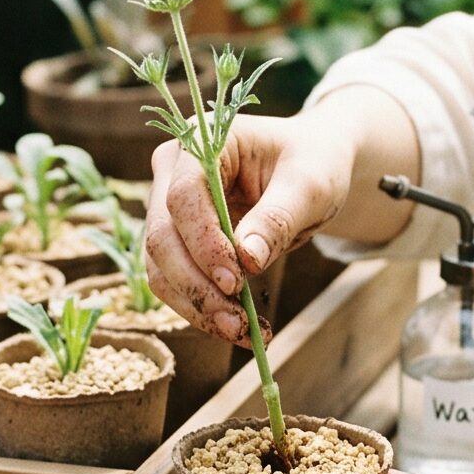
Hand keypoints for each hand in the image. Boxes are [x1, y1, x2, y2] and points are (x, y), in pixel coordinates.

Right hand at [143, 111, 359, 342]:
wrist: (312, 167)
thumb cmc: (313, 162)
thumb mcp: (310, 185)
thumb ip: (278, 218)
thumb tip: (248, 259)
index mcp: (202, 141)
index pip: (184, 196)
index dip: (204, 243)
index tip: (236, 281)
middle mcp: (173, 170)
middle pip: (162, 236)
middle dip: (197, 285)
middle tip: (238, 321)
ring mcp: (168, 206)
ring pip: (160, 266)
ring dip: (196, 305)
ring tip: (241, 331)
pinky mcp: (178, 239)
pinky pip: (175, 280)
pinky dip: (201, 308)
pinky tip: (238, 327)